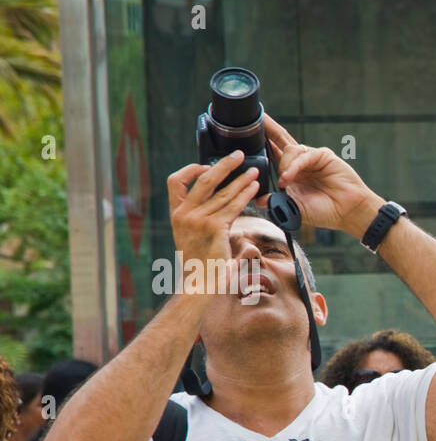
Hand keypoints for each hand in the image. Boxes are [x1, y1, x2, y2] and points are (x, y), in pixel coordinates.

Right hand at [166, 152, 264, 291]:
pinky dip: (246, 194)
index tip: (205, 165)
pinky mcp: (215, 228)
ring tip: (254, 172)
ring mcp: (199, 221)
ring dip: (241, 180)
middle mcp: (185, 215)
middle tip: (237, 155)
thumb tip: (225, 212)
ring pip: (223, 193)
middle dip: (223, 165)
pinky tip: (255, 188)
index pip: (174, 182)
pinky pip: (233, 206)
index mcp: (176, 215)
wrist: (199, 285)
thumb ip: (206, 223)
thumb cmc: (201, 265)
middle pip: (204, 180)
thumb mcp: (194, 239)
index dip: (189, 170)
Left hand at [261, 113, 385, 237]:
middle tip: (256, 116)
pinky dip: (295, 166)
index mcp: (292, 174)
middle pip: (280, 140)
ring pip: (290, 150)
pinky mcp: (323, 156)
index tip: (247, 135)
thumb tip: (258, 200)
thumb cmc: (325, 212)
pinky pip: (304, 156)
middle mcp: (300, 164)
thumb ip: (277, 202)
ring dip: (284, 164)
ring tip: (285, 182)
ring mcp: (312, 159)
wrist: (348, 213)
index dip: (262, 144)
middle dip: (268, 129)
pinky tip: (290, 177)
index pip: (273, 154)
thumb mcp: (295, 208)